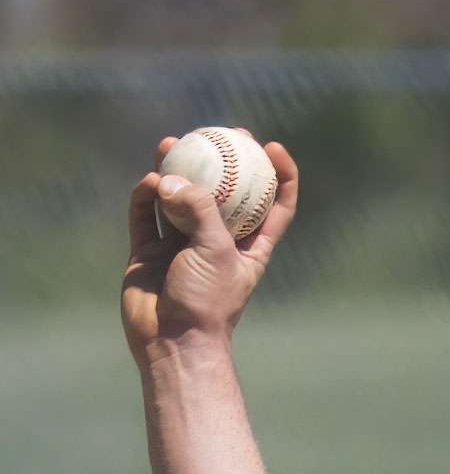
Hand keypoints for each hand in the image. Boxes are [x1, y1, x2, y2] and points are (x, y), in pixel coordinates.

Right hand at [121, 132, 299, 360]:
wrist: (172, 342)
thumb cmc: (207, 303)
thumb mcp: (215, 252)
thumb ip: (198, 212)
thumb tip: (171, 180)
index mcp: (251, 248)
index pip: (275, 206)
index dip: (280, 176)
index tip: (271, 146)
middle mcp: (217, 244)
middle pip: (225, 194)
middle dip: (222, 162)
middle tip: (216, 132)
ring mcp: (182, 247)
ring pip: (180, 199)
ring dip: (175, 171)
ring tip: (169, 145)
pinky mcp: (149, 252)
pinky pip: (146, 215)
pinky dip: (146, 196)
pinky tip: (148, 181)